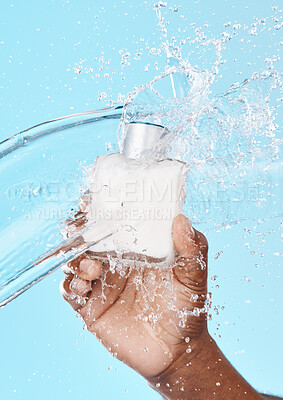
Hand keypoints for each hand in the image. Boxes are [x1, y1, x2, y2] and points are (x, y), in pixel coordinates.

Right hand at [60, 214, 208, 377]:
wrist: (177, 350)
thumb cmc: (186, 308)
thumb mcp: (194, 276)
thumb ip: (193, 248)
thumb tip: (181, 219)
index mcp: (135, 247)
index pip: (112, 220)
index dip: (99, 208)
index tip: (93, 199)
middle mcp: (114, 261)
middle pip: (86, 237)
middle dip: (78, 228)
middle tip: (81, 227)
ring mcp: (101, 283)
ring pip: (74, 261)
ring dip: (75, 258)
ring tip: (92, 266)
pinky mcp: (90, 307)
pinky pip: (70, 291)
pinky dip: (71, 284)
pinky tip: (85, 285)